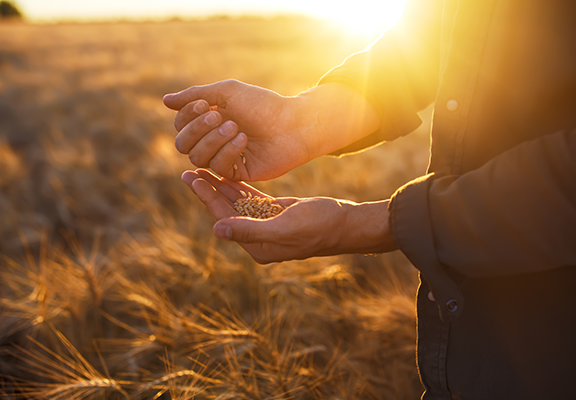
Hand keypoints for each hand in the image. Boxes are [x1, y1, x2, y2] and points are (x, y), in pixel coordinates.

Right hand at [164, 81, 380, 181]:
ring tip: (235, 127)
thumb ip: (195, 96)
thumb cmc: (262, 105)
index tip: (206, 104)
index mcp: (209, 122)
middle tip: (218, 115)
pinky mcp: (236, 173)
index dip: (187, 116)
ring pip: (197, 157)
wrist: (292, 123)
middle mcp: (213, 141)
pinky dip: (228, 151)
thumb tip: (165, 100)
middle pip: (182, 144)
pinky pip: (218, 167)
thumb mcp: (227, 92)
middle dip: (197, 129)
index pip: (181, 125)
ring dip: (213, 139)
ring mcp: (224, 158)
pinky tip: (244, 140)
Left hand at [182, 169, 396, 263]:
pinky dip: (238, 187)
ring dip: (220, 186)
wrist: (345, 223)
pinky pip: (251, 199)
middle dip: (208, 190)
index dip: (207, 198)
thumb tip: (217, 230)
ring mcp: (266, 225)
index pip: (224, 218)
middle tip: (188, 170)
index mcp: (257, 246)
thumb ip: (250, 230)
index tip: (191, 178)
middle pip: (226, 210)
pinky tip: (226, 174)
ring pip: (236, 203)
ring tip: (201, 169)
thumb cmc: (319, 227)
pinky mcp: (275, 213)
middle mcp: (258, 238)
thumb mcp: (284, 228)